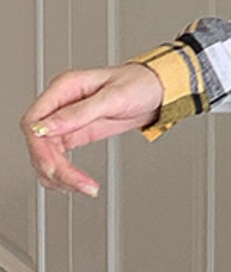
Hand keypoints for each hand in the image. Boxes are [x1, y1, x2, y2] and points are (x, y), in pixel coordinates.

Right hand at [19, 64, 165, 198]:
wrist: (156, 91)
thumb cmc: (139, 84)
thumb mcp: (113, 97)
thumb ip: (78, 113)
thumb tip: (46, 127)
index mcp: (64, 88)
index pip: (33, 120)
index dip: (38, 146)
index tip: (54, 164)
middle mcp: (60, 104)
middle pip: (38, 143)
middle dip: (55, 167)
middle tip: (77, 184)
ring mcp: (65, 121)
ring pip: (45, 154)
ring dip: (59, 175)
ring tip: (84, 187)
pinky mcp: (74, 134)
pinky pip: (57, 158)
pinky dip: (63, 174)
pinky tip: (76, 183)